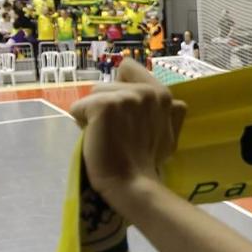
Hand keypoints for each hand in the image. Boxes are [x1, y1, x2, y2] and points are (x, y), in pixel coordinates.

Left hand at [69, 58, 186, 204]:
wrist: (132, 183)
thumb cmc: (147, 162)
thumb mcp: (169, 132)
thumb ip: (168, 112)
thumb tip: (173, 104)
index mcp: (163, 94)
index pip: (127, 68)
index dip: (121, 88)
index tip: (125, 113)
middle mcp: (147, 91)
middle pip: (106, 84)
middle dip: (107, 104)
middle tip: (117, 131)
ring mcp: (126, 97)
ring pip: (93, 94)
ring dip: (94, 113)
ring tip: (107, 135)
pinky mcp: (105, 106)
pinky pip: (78, 106)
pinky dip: (81, 122)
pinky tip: (95, 137)